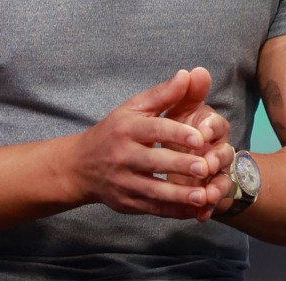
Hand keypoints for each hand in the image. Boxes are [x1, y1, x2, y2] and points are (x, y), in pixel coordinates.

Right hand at [71, 69, 229, 218]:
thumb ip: (164, 94)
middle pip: (153, 161)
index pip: (153, 129)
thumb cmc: (114, 132)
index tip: (199, 138)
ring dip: (179, 195)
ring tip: (203, 196)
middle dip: (179, 165)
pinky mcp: (127, 203)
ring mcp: (124, 181)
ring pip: (153, 190)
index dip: (176, 134)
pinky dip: (174, 212)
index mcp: (127, 128)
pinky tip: (194, 211)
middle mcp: (123, 155)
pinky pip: (153, 209)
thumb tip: (189, 74)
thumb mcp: (133, 108)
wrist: (80, 166)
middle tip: (205, 167)